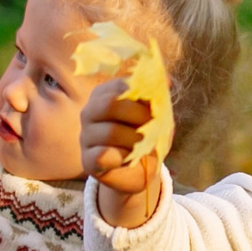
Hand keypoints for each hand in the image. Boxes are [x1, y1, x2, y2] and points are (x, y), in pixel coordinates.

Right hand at [81, 77, 171, 227]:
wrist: (141, 170)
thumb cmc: (147, 137)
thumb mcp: (157, 115)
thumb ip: (158, 97)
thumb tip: (165, 80)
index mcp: (105, 94)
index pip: (121, 85)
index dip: (144, 95)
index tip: (157, 107)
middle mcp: (89, 112)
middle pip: (110, 104)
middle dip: (139, 116)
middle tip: (153, 128)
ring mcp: (85, 136)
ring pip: (110, 132)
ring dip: (135, 140)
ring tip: (144, 147)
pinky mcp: (87, 161)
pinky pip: (103, 155)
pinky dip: (123, 157)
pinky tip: (129, 159)